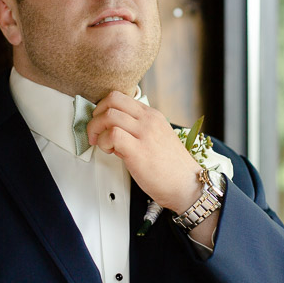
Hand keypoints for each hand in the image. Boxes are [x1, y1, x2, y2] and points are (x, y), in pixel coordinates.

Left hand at [87, 91, 202, 213]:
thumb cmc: (172, 168)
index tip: (101, 123)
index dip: (103, 108)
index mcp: (152, 116)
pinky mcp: (138, 150)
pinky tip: (111, 152)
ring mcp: (144, 133)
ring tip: (103, 145)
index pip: (120, 97)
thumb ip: (136, 132)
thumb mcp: (157, 139)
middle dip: (96, 115)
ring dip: (97, 130)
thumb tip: (113, 133)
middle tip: (96, 131)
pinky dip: (103, 142)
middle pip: (112, 100)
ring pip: (109, 115)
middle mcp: (148, 120)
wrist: (187, 185)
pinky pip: (112, 134)